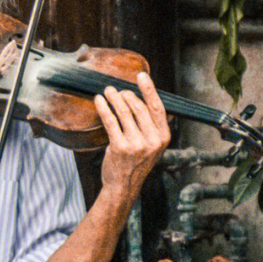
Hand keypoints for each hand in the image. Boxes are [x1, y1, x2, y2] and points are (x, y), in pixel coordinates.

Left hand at [94, 72, 170, 204]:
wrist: (123, 186)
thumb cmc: (135, 163)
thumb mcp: (151, 145)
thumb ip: (150, 126)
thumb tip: (140, 98)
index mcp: (163, 137)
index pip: (157, 107)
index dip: (149, 89)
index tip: (141, 75)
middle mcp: (153, 140)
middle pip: (139, 107)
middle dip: (126, 96)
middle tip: (117, 91)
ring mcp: (136, 144)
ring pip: (124, 112)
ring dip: (114, 98)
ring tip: (108, 91)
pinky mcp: (120, 147)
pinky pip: (110, 121)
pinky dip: (104, 108)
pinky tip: (99, 100)